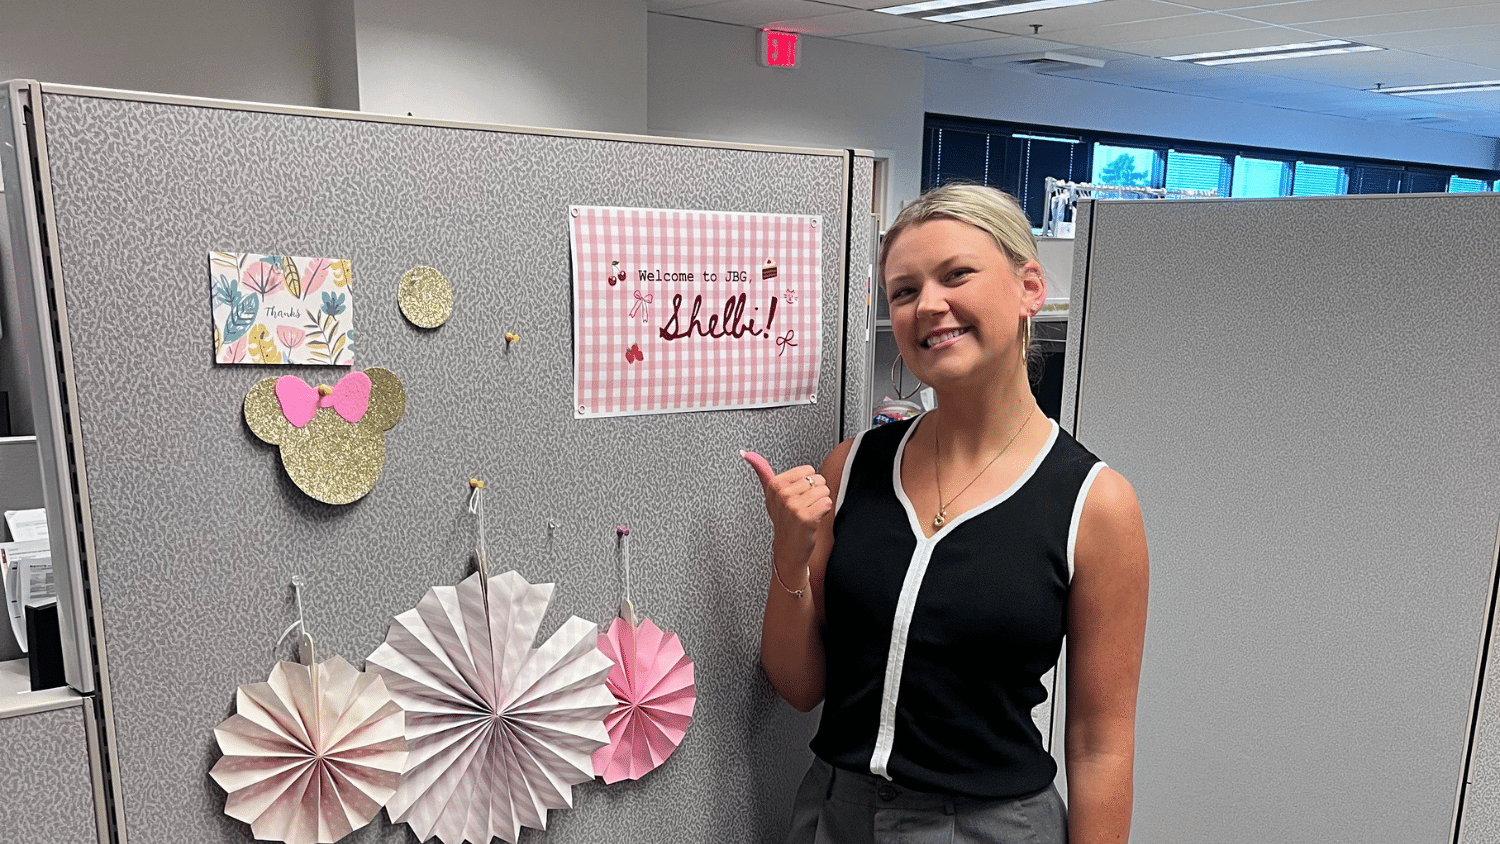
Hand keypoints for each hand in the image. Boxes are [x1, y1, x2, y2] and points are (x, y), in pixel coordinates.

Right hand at [741, 450, 832, 570]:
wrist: (789, 548)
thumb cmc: (783, 520)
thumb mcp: (770, 493)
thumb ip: (761, 470)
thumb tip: (746, 453)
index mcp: (775, 484)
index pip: (808, 470)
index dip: (807, 483)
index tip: (796, 496)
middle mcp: (782, 494)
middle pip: (818, 479)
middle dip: (815, 493)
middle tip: (803, 506)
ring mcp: (793, 506)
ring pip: (824, 490)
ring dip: (821, 502)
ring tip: (809, 512)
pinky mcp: (805, 517)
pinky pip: (827, 502)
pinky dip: (825, 511)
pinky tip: (814, 519)